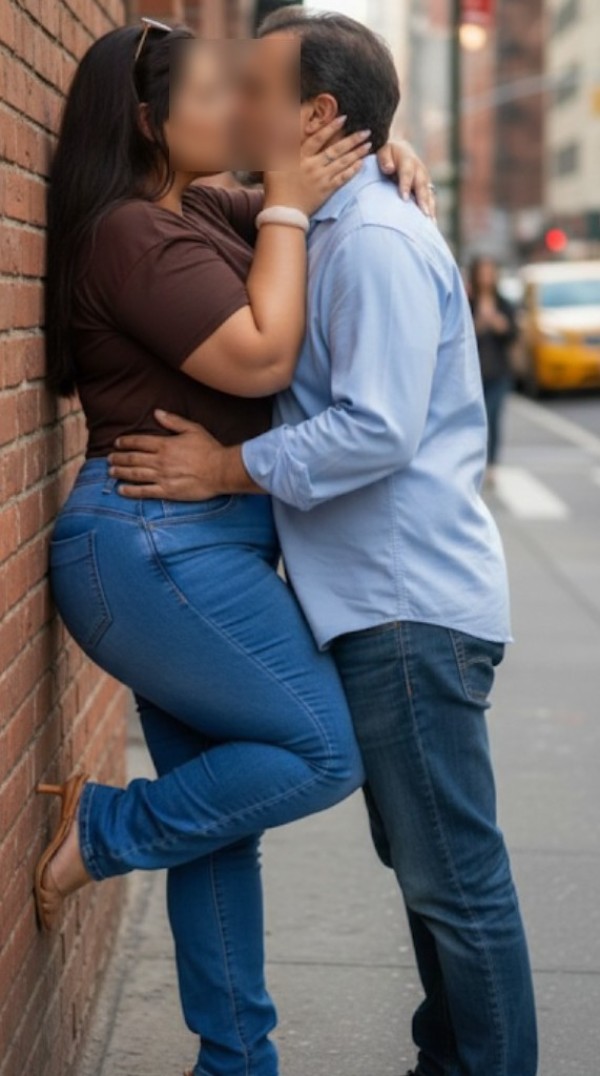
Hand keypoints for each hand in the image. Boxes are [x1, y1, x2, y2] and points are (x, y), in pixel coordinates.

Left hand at [108, 411, 227, 500]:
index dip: (125, 442)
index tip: (117, 443)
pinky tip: (121, 490)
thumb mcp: (193, 429)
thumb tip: (156, 412)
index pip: (139, 442)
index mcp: (165, 444)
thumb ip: (173, 421)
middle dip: (118, 458)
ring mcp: (162, 477)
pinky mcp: (167, 491)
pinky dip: (130, 491)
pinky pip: (144, 492)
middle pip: (133, 458)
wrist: (221, 471)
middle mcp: (160, 461)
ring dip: (120, 472)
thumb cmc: (209, 449)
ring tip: (111, 471)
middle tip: (109, 458)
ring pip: (134, 474)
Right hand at [264, 116, 371, 216]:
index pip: (318, 138)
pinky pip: (342, 179)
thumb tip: (282, 127)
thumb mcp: (273, 163)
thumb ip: (280, 145)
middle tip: (366, 132)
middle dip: (352, 140)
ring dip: (356, 153)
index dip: (331, 127)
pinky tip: (361, 164)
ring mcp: (321, 179)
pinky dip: (352, 171)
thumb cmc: (275, 187)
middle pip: (336, 150)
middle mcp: (313, 166)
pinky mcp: (326, 191)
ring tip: (368, 145)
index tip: (343, 119)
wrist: (283, 212)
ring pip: (342, 163)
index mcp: (300, 157)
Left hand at [376, 140, 435, 218]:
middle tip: (424, 214)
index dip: (406, 185)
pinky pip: (430, 201)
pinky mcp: (427, 189)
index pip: (407, 173)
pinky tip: (431, 226)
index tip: (404, 198)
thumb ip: (385, 159)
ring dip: (430, 209)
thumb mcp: (383, 151)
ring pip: (429, 195)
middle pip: (422, 186)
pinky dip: (432, 212)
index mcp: (408, 161)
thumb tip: (389, 169)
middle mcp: (420, 171)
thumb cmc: (388, 153)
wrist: (400, 150)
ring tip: (431, 224)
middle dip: (423, 200)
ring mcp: (425, 180)